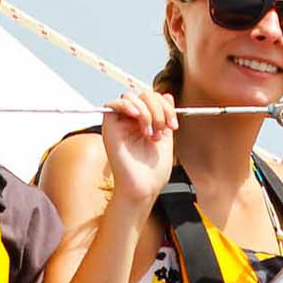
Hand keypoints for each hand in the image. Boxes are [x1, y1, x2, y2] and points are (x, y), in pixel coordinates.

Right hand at [99, 83, 176, 207]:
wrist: (143, 187)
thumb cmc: (153, 171)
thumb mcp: (166, 138)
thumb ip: (165, 116)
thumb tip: (168, 95)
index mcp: (145, 122)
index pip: (154, 98)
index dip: (166, 106)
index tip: (174, 126)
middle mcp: (131, 121)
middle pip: (143, 95)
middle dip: (159, 109)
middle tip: (163, 129)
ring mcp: (120, 123)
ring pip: (132, 97)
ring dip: (147, 112)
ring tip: (150, 134)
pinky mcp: (109, 127)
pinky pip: (113, 104)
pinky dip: (128, 106)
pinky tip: (137, 117)